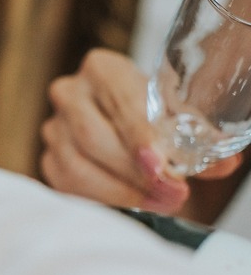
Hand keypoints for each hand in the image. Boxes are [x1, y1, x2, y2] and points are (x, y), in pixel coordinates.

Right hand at [40, 48, 241, 212]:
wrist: (122, 119)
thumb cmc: (152, 113)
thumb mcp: (177, 115)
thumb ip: (199, 137)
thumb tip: (224, 163)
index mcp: (102, 69)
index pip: (119, 103)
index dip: (140, 138)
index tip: (161, 167)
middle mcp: (70, 93)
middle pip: (92, 136)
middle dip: (133, 172)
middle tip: (172, 193)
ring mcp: (54, 127)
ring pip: (76, 166)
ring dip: (119, 191)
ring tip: (159, 203)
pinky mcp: (48, 159)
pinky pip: (67, 185)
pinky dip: (101, 199)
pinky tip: (132, 205)